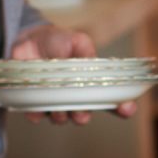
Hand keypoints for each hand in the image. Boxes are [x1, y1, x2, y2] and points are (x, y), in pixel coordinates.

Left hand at [12, 24, 137, 124]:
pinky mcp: (33, 102)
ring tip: (57, 108)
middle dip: (84, 116)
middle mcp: (75, 97)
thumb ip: (86, 52)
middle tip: (81, 114)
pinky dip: (36, 113)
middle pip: (84, 115)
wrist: (29, 38)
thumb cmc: (59, 40)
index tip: (127, 107)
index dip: (123, 107)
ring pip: (61, 119)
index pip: (112, 101)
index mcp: (91, 84)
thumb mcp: (78, 41)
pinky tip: (35, 108)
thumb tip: (92, 63)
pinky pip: (35, 115)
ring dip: (61, 117)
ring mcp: (54, 101)